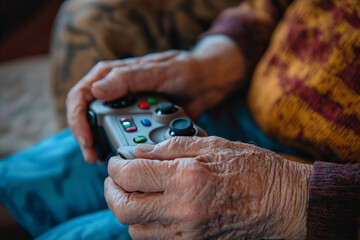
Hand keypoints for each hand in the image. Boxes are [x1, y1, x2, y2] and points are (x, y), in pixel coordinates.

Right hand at [66, 35, 243, 162]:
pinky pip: (125, 134)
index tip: (88, 141)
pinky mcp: (139, 118)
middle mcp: (116, 90)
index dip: (78, 120)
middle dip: (88, 137)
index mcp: (114, 74)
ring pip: (105, 127)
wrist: (208, 82)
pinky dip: (125, 145)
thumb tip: (96, 90)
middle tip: (95, 158)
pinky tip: (131, 155)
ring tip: (110, 160)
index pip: (82, 95)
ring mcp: (128, 106)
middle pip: (88, 115)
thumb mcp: (159, 71)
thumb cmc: (186, 68)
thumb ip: (129, 78)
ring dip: (105, 143)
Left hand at [105, 136, 312, 238]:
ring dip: (127, 210)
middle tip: (114, 179)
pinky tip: (152, 209)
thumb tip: (139, 151)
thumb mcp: (211, 145)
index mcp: (187, 177)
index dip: (115, 167)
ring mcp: (188, 232)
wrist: (281, 201)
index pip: (132, 175)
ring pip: (135, 229)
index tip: (115, 162)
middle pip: (124, 208)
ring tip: (133, 193)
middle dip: (111, 192)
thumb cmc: (253, 169)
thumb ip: (170, 147)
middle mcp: (183, 209)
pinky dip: (144, 225)